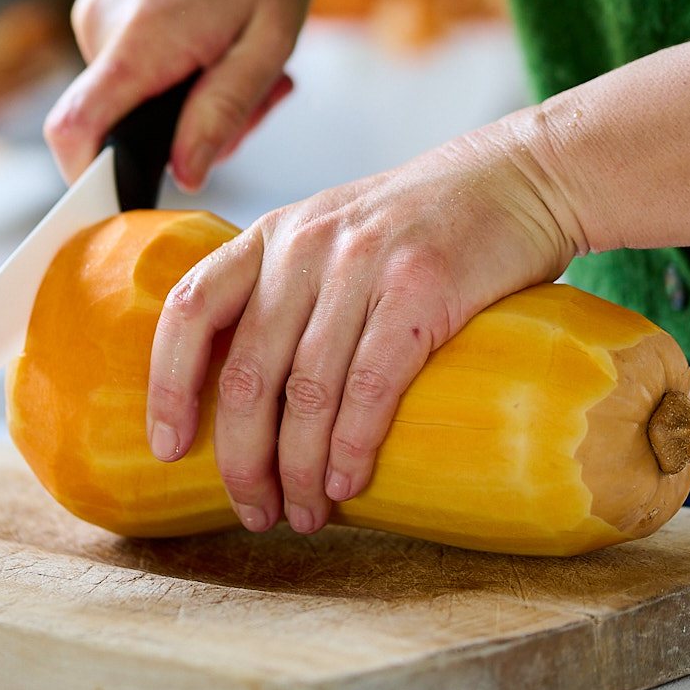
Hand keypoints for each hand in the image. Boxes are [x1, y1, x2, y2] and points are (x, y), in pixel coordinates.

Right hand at [44, 0, 314, 189]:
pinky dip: (183, 61)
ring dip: (196, 91)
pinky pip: (136, 58)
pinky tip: (226, 28)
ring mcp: (97, 7)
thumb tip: (185, 173)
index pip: (75, 132)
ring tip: (252, 50)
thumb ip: (223, 111)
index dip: (93, 182)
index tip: (130, 204)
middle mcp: (100, 25)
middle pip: (125, 121)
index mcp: (138, 40)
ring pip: (136, 90)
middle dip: (191, 129)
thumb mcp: (268, 37)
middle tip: (263, 97)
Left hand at [146, 122, 577, 533]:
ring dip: (301, 469)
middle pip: (247, 373)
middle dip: (242, 459)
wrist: (519, 175)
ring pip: (307, 391)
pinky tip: (350, 482)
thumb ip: (291, 289)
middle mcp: (306, 245)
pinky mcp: (422, 287)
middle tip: (256, 511)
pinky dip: (354, 445)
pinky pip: (371, 385)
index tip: (170, 448)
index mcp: (273, 234)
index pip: (191, 309)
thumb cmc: (426, 221)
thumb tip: (250, 397)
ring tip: (306, 514)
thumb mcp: (336, 232)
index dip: (169, 385)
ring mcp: (363, 264)